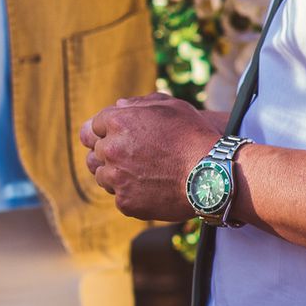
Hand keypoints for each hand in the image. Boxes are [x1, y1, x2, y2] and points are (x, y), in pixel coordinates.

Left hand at [79, 92, 222, 221]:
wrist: (212, 174)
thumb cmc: (194, 136)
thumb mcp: (170, 106)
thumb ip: (139, 103)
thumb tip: (118, 106)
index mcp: (117, 121)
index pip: (93, 127)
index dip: (106, 132)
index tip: (119, 138)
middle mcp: (111, 148)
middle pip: (95, 151)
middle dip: (110, 152)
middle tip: (132, 157)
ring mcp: (116, 177)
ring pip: (102, 175)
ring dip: (116, 174)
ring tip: (141, 173)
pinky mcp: (125, 201)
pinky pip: (118, 196)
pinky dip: (130, 193)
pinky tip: (150, 189)